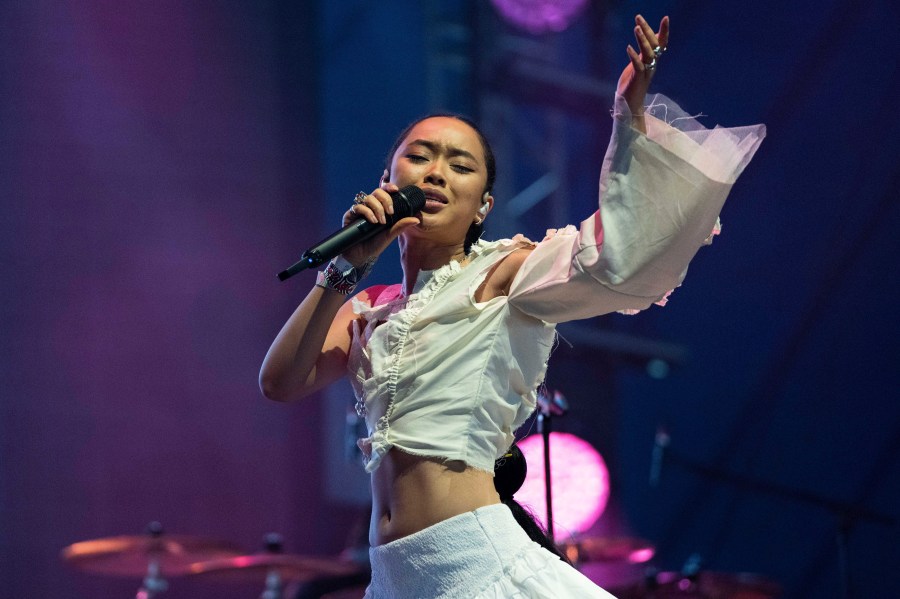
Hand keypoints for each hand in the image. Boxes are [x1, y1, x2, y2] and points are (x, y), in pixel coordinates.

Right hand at [339, 182, 419, 266]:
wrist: (361, 255)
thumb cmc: (375, 244)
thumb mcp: (390, 234)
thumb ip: (402, 225)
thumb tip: (417, 219)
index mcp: (380, 208)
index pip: (384, 192)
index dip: (389, 187)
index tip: (396, 190)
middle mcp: (370, 206)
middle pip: (377, 192)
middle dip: (385, 200)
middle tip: (390, 212)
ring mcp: (360, 210)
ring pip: (368, 198)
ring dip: (377, 208)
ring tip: (381, 221)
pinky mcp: (350, 215)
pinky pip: (358, 207)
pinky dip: (367, 212)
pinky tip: (373, 221)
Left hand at [617, 14, 669, 130]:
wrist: (629, 104)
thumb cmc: (632, 84)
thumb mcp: (638, 65)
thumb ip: (643, 53)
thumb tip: (647, 39)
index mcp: (652, 61)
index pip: (661, 43)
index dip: (664, 31)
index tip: (666, 18)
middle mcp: (651, 65)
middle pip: (654, 45)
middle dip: (648, 30)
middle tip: (638, 18)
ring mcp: (645, 72)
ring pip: (648, 54)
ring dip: (642, 41)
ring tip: (636, 28)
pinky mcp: (637, 79)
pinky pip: (637, 66)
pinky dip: (634, 56)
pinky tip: (628, 47)